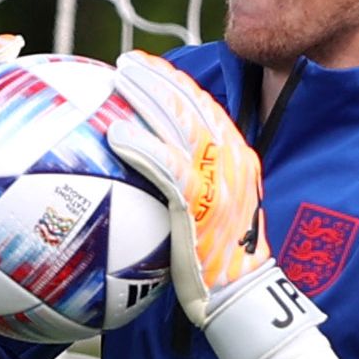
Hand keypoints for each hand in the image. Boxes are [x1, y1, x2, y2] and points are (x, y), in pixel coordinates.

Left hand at [105, 50, 271, 325]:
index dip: (176, 82)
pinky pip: (166, 166)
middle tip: (128, 63)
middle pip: (192, 105)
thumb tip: (155, 174)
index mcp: (238, 157)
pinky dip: (142, 146)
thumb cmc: (221, 261)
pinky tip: (116, 134)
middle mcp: (232, 159)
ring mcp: (218, 178)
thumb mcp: (215, 211)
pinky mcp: (200, 202)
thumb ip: (192, 185)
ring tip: (119, 78)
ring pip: (179, 123)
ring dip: (147, 96)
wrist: (243, 295)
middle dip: (159, 77)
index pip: (206, 107)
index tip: (150, 67)